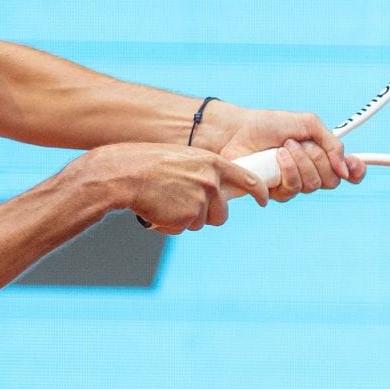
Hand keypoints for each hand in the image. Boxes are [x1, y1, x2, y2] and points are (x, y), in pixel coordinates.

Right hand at [69, 143, 267, 233]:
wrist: (126, 174)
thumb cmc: (147, 164)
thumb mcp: (182, 160)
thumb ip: (201, 173)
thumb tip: (212, 192)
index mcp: (212, 163)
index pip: (247, 179)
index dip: (257, 191)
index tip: (263, 200)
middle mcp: (212, 181)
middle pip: (221, 213)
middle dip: (206, 216)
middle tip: (182, 206)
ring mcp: (202, 199)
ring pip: (201, 222)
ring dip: (184, 219)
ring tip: (164, 202)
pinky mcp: (189, 216)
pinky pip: (183, 228)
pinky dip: (170, 225)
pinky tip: (157, 210)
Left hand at [200, 103, 367, 201]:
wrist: (237, 131)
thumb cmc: (269, 125)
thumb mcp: (308, 124)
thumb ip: (332, 143)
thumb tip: (346, 170)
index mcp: (320, 154)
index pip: (346, 171)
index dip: (355, 172)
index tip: (354, 167)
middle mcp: (309, 171)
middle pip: (332, 180)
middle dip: (319, 159)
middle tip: (301, 143)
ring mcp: (293, 183)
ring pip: (312, 185)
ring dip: (301, 162)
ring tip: (284, 147)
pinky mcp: (275, 192)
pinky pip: (293, 190)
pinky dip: (287, 170)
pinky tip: (277, 158)